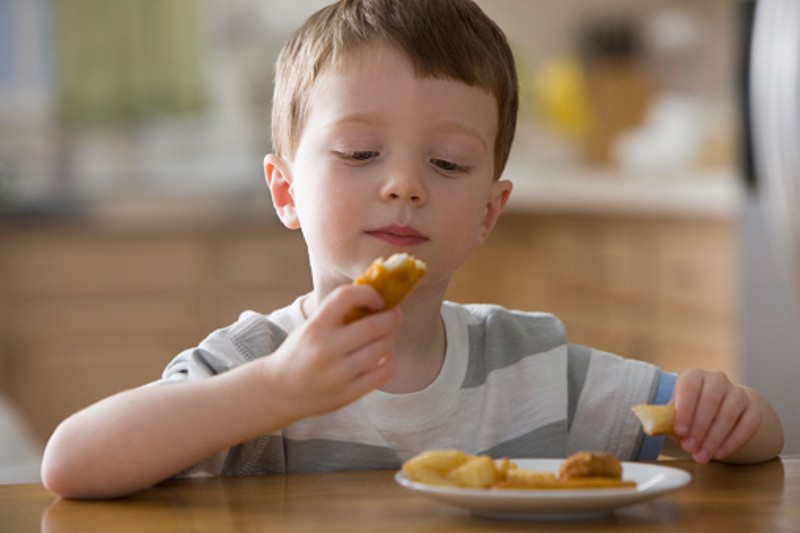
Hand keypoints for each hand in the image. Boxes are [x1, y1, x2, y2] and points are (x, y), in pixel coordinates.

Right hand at [262, 284, 400, 418]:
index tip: (377, 300)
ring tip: (386, 337)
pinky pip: (383, 372)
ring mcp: (338, 374)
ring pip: (383, 348)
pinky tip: (386, 357)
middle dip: (391, 317)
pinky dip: (390, 360)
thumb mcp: (310, 327)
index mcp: (315, 327)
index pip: (346, 297)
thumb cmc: (300, 352)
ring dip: (390, 338)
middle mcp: (326, 349)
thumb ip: (336, 313)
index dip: (368, 293)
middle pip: (374, 325)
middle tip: (394, 315)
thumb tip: (375, 295)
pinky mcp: (348, 393)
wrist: (280, 391)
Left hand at [671, 368, 762, 463]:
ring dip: (714, 438)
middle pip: (710, 401)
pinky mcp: (753, 409)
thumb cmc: (690, 411)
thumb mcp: (674, 413)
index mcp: (694, 376)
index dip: (684, 409)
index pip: (689, 387)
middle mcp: (717, 380)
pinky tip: (720, 453)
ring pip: (729, 414)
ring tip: (701, 456)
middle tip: (689, 448)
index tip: (679, 430)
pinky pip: (748, 424)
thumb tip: (649, 428)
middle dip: (699, 427)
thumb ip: (663, 419)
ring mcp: (738, 393)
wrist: (717, 410)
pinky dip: (734, 440)